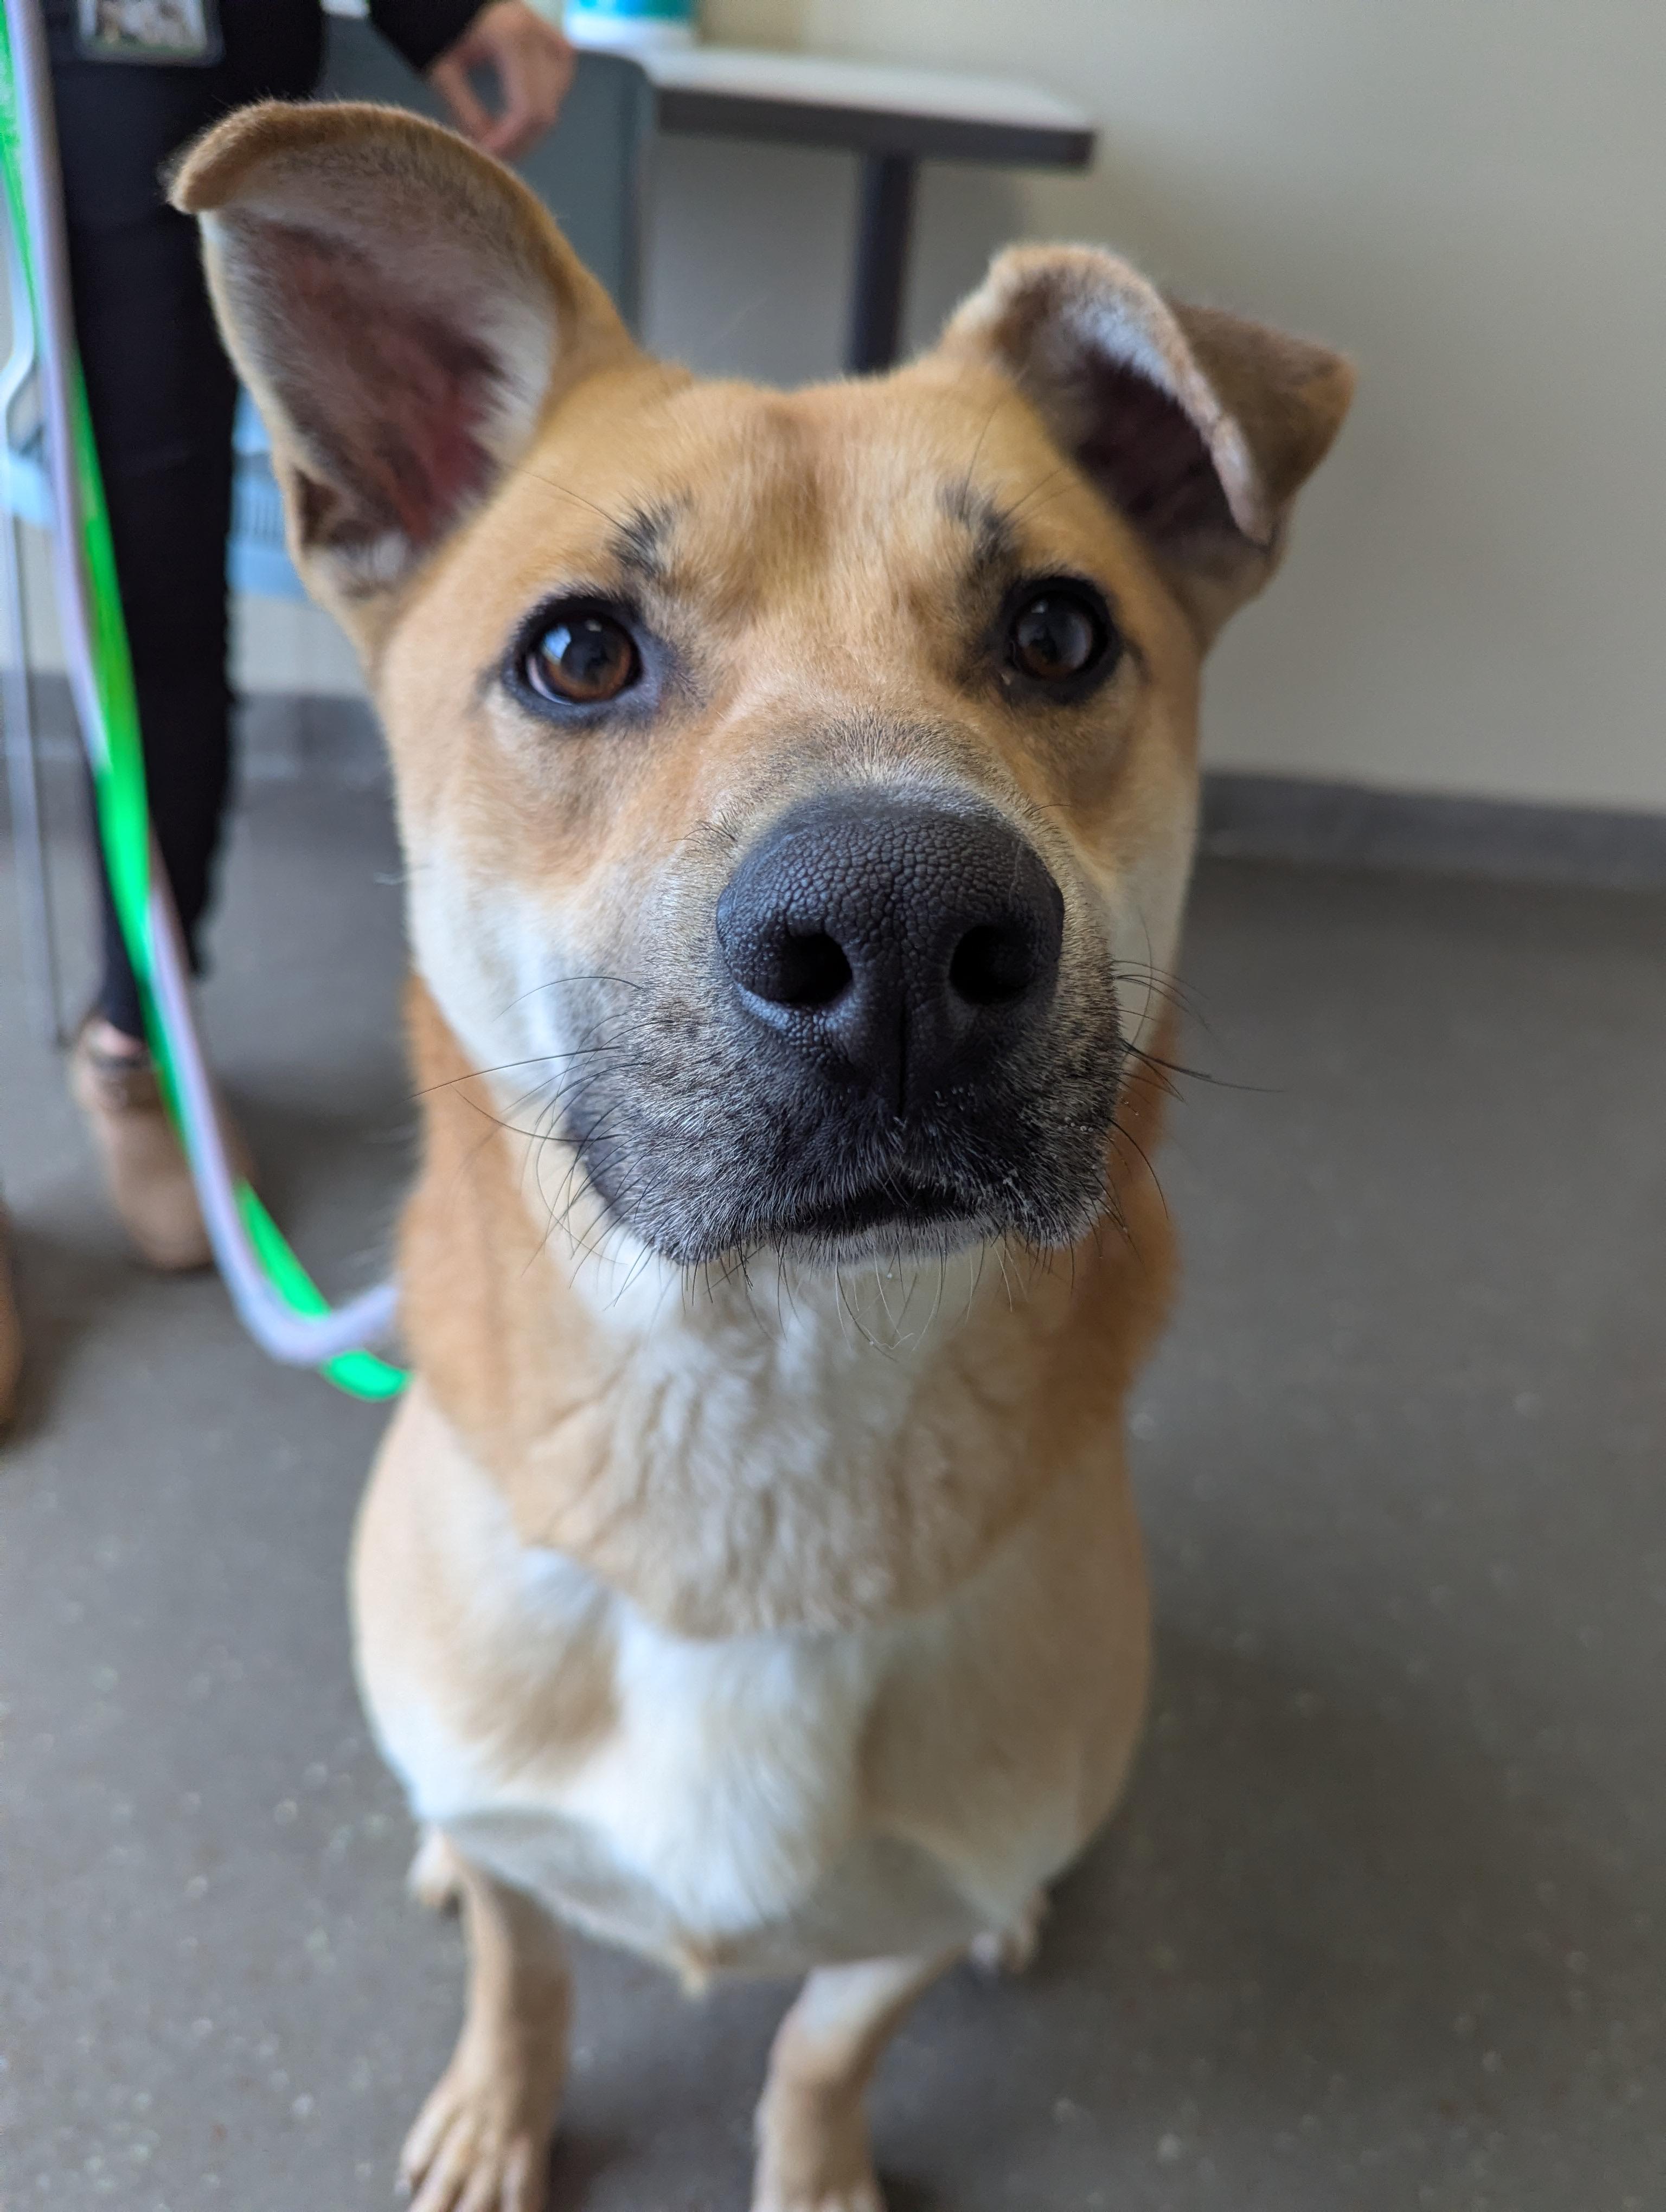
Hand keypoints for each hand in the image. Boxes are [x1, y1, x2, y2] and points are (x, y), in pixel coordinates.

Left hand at [428, 2, 576, 162]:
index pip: (528, 111)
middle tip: (490, 152)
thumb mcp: (443, 69)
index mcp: (513, 39)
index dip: (510, 142)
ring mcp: (553, 39)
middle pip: (545, 114)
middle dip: (519, 141)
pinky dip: (536, 108)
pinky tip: (511, 115)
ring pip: (553, 105)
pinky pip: (556, 90)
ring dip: (527, 128)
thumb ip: (466, 113)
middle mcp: (540, 38)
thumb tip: (488, 151)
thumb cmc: (439, 22)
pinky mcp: (555, 44)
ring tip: (496, 134)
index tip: (487, 156)